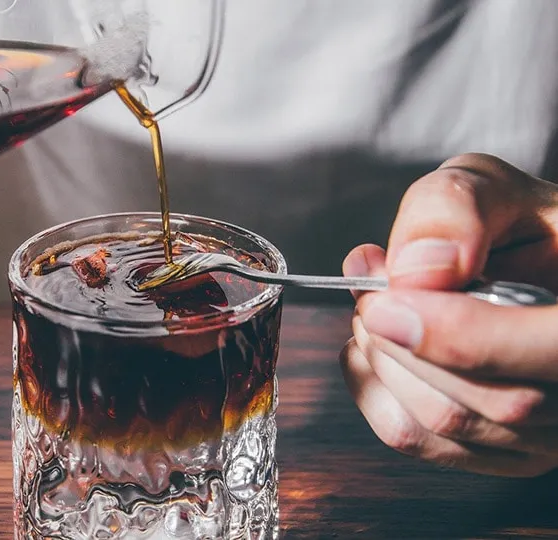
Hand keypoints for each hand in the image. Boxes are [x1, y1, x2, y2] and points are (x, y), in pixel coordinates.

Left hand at [340, 153, 557, 476]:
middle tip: (372, 292)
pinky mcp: (499, 452)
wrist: (524, 264)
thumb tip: (414, 270)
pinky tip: (376, 348)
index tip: (384, 300)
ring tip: (378, 311)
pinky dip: (374, 389)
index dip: (456, 332)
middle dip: (401, 338)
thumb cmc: (513, 225)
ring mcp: (546, 436)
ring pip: (445, 422)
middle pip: (487, 399)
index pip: (550, 351)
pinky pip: (419, 440)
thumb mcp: (492, 188)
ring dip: (383, 360)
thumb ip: (456, 208)